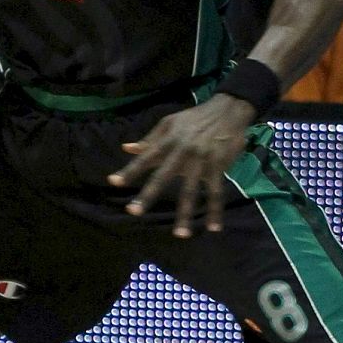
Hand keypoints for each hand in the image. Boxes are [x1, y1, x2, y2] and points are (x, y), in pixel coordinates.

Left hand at [107, 95, 252, 236]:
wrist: (228, 109)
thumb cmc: (195, 118)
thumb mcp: (170, 122)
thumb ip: (149, 139)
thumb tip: (126, 148)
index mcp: (169, 140)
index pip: (145, 157)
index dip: (130, 169)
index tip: (113, 182)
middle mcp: (182, 151)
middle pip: (163, 177)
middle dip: (148, 195)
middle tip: (133, 212)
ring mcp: (201, 161)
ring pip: (191, 191)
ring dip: (185, 214)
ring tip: (180, 234)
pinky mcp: (218, 167)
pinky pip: (216, 192)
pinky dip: (215, 210)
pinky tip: (213, 227)